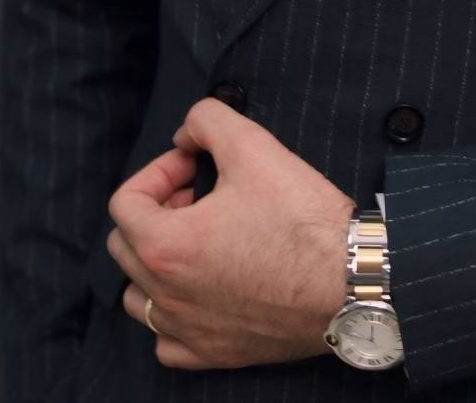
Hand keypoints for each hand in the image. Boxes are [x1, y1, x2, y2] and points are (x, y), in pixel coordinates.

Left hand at [105, 97, 353, 369]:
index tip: (195, 164)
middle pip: (125, 246)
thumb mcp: (254, 145)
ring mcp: (188, 331)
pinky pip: (167, 340)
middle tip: (200, 194)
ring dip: (157, 261)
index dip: (159, 171)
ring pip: (139, 297)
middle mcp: (166, 296)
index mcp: (165, 246)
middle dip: (157, 210)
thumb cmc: (301, 217)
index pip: (125, 202)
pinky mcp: (213, 354)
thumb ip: (208, 120)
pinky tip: (203, 291)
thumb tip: (187, 133)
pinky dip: (174, 314)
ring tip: (199, 239)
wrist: (350, 278)